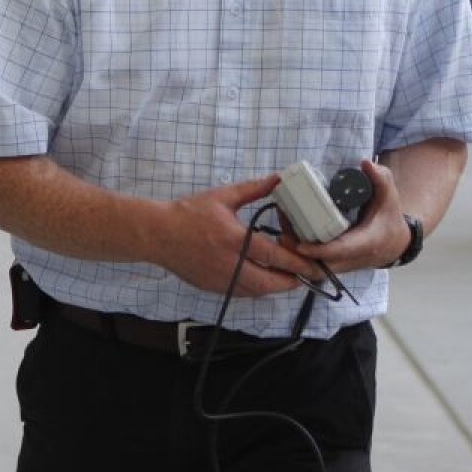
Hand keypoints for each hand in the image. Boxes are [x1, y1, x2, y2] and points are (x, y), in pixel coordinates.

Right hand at [150, 176, 325, 297]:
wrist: (157, 234)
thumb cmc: (188, 213)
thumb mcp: (223, 196)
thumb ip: (253, 189)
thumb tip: (278, 178)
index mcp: (234, 240)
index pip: (273, 256)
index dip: (297, 262)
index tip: (314, 264)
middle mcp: (229, 265)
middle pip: (269, 283)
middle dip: (292, 281)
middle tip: (307, 274)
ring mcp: (221, 280)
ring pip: (257, 292)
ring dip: (275, 286)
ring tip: (289, 276)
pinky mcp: (213, 288)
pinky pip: (242, 293)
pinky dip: (258, 288)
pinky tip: (264, 277)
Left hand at [290, 161, 408, 272]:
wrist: (393, 243)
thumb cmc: (388, 218)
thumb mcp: (389, 196)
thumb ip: (380, 179)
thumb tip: (365, 164)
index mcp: (366, 243)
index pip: (340, 251)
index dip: (319, 250)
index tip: (300, 245)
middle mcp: (350, 258)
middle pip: (320, 267)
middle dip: (298, 258)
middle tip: (281, 236)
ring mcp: (340, 264)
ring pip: (313, 269)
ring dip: (294, 256)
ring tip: (281, 231)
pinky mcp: (333, 263)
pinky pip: (312, 264)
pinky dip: (298, 254)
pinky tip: (286, 233)